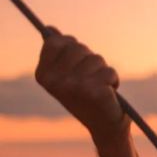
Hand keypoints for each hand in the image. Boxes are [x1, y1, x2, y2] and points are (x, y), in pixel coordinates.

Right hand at [35, 28, 127, 142]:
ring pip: (96, 59)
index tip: (77, 60)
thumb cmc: (87, 97)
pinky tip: (109, 94)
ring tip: (99, 87)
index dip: (72, 46)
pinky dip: (113, 80)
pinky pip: (110, 71)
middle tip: (90, 78)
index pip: (55, 41)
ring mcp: (74, 87)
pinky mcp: (95, 92)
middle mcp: (55, 81)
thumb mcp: (68, 74)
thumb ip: (60, 52)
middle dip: (90, 59)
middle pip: (78, 47)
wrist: (104, 127)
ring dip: (103, 70)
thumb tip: (51, 29)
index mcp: (43, 75)